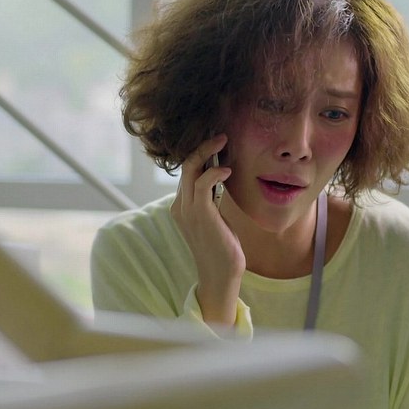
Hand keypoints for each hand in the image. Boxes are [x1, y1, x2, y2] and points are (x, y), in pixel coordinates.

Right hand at [170, 134, 244, 326]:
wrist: (221, 274)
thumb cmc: (223, 247)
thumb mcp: (216, 218)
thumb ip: (213, 199)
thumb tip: (221, 177)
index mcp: (182, 206)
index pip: (187, 171)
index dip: (201, 154)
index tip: (217, 142)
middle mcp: (180, 206)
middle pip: (185, 165)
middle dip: (202, 146)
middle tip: (220, 134)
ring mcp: (187, 210)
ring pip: (190, 169)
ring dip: (207, 151)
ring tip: (224, 141)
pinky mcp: (200, 214)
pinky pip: (202, 184)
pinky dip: (214, 172)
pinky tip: (227, 170)